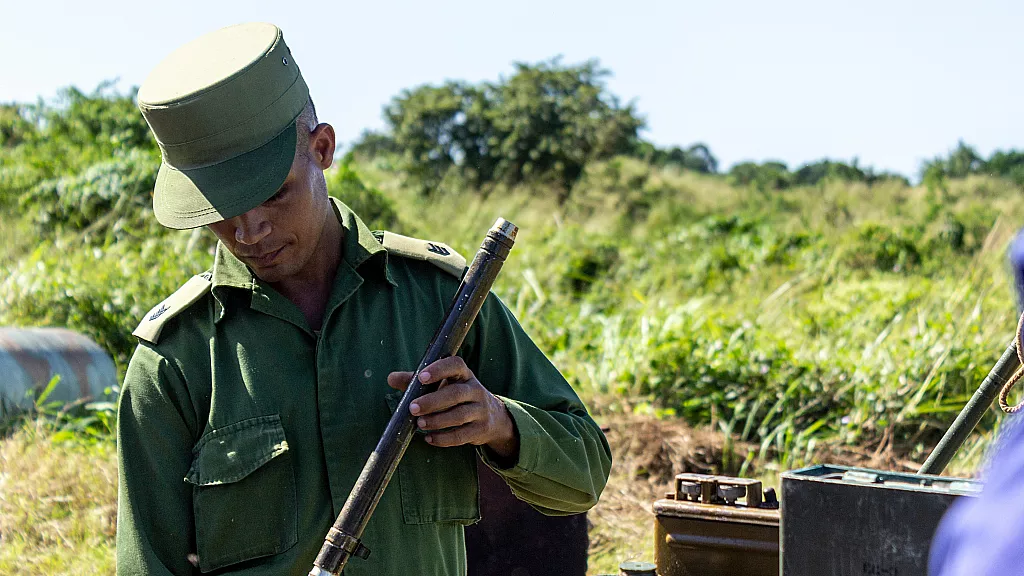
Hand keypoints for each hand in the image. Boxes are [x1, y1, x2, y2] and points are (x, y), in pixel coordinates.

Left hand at [387, 356, 519, 460]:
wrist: (492, 416)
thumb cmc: (457, 396)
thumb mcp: (442, 384)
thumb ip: (416, 382)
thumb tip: (391, 378)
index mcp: (464, 374)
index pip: (455, 365)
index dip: (439, 370)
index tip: (421, 378)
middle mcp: (475, 390)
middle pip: (456, 394)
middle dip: (433, 401)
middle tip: (413, 408)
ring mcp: (480, 410)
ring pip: (459, 416)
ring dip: (437, 421)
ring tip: (420, 424)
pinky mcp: (481, 429)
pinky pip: (462, 435)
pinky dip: (444, 439)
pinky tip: (429, 438)